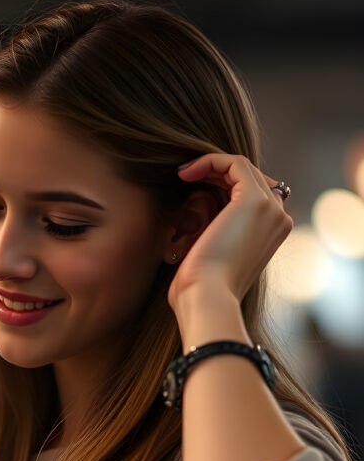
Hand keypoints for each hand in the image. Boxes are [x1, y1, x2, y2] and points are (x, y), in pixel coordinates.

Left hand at [167, 153, 292, 315]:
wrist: (208, 299)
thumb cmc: (202, 287)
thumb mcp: (212, 255)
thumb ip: (216, 230)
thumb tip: (198, 207)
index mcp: (272, 233)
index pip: (251, 193)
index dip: (220, 184)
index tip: (189, 186)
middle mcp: (279, 219)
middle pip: (248, 178)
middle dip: (215, 172)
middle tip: (184, 176)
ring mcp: (271, 209)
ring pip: (242, 168)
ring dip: (210, 166)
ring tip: (183, 174)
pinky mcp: (255, 200)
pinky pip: (234, 163)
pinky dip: (209, 162)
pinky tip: (185, 173)